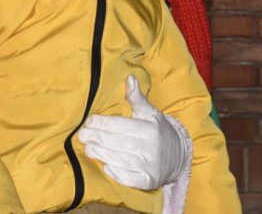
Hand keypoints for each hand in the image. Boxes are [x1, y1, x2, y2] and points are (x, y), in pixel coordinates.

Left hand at [77, 75, 191, 190]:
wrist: (179, 157)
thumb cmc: (158, 131)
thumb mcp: (150, 113)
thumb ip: (137, 98)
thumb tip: (129, 78)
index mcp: (149, 129)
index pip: (120, 125)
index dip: (101, 123)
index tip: (88, 121)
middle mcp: (150, 148)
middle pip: (116, 142)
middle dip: (96, 138)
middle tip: (82, 135)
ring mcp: (150, 167)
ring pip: (119, 160)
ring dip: (101, 154)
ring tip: (88, 148)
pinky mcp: (149, 182)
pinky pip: (129, 179)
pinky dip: (116, 173)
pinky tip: (105, 166)